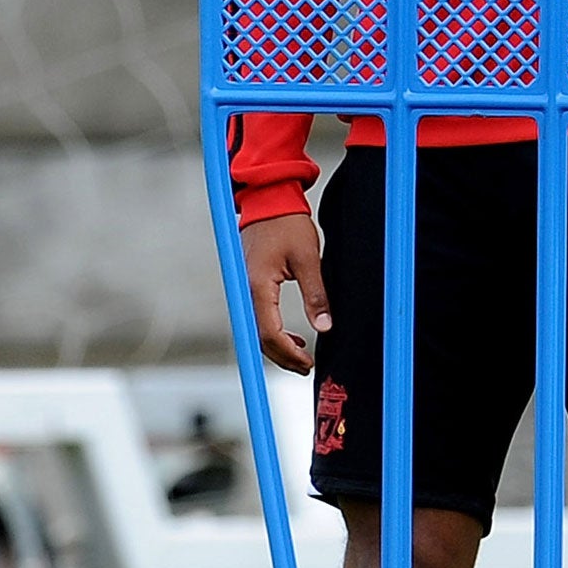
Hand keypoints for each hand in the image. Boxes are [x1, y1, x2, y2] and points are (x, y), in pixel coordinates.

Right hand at [242, 213, 331, 372]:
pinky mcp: (248, 286)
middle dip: (282, 357)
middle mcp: (246, 291)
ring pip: (256, 331)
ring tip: (300, 356)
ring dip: (277, 347)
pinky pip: (257, 318)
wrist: (268, 201)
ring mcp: (244, 289)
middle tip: (305, 367)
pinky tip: (290, 338)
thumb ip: (316, 294)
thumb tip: (324, 327)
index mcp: (259, 286)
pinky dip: (271, 333)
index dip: (288, 354)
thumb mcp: (308, 258)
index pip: (269, 333)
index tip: (307, 362)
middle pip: (259, 338)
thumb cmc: (287, 224)